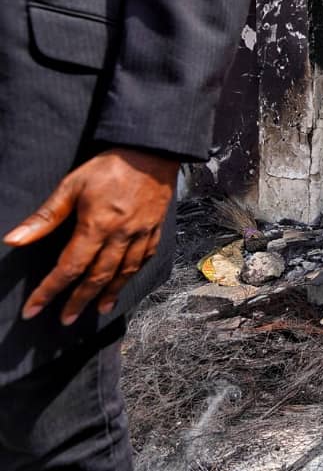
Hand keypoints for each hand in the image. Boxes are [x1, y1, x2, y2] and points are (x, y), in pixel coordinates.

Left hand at [3, 147, 178, 323]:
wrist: (152, 152)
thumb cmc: (110, 166)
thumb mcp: (71, 185)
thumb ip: (45, 216)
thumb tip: (15, 240)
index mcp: (97, 225)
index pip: (69, 267)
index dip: (49, 291)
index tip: (34, 309)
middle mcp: (121, 235)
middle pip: (97, 277)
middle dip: (78, 301)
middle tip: (66, 320)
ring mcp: (141, 234)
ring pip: (124, 273)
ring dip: (108, 294)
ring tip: (98, 310)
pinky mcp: (155, 229)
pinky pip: (145, 259)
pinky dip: (133, 275)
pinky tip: (124, 282)